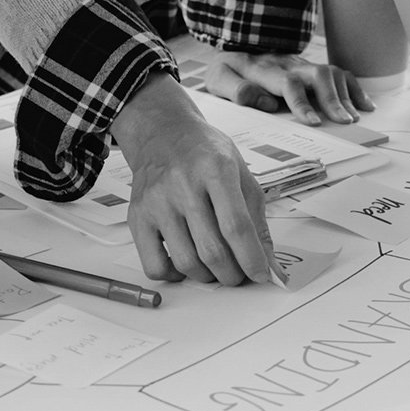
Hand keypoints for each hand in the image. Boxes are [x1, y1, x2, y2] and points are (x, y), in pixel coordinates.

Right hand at [114, 74, 277, 284]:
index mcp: (215, 169)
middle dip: (232, 274)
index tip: (261, 276)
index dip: (252, 259)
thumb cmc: (206, 153)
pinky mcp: (138, 217)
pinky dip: (174, 277)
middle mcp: (183, 185)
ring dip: (208, 277)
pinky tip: (185, 265)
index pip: (236, 226)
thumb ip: (258, 222)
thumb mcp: (242, 175)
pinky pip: (154, 265)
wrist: (162, 133)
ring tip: (216, 268)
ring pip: (186, 262)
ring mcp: (156, 202)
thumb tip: (271, 267)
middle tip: (239, 274)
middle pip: (211, 250)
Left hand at [209, 51, 373, 125]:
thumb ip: (235, 89)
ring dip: (346, 95)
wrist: (233, 44)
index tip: (315, 122)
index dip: (303, 103)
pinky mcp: (312, 68)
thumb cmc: (227, 68)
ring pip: (332, 73)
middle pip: (318, 76)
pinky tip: (365, 106)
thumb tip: (265, 102)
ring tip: (354, 118)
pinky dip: (354, 89)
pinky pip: (339, 73)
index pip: (288, 84)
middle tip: (345, 122)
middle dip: (333, 99)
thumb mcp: (218, 77)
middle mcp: (289, 65)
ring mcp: (303, 65)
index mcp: (264, 70)